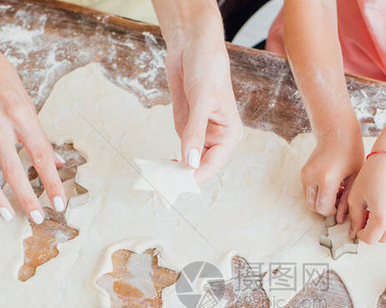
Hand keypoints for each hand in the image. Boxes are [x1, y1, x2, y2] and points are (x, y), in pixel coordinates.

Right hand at [0, 25, 65, 221]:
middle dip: (27, 198)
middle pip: (14, 170)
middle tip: (38, 218)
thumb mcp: (29, 102)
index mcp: (21, 116)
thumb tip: (56, 164)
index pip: (42, 157)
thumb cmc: (1, 76)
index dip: (52, 184)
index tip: (60, 204)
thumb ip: (40, 136)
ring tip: (6, 215)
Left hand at [162, 11, 241, 181]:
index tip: (177, 185)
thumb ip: (195, 131)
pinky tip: (158, 166)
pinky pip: (179, 149)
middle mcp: (216, 137)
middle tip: (162, 186)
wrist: (192, 44)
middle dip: (183, 176)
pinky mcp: (186, 126)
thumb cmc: (206, 66)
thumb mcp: (200, 99)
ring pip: (188, 161)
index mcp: (229, 134)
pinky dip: (170, 158)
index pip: (213, 164)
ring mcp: (200, 133)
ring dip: (175, 170)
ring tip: (157, 180)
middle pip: (200, 166)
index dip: (195, 176)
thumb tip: (189, 161)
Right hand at [301, 126, 364, 219]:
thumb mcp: (354, 178)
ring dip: (320, 201)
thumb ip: (347, 200)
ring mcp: (305, 174)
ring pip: (308, 201)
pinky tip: (330, 184)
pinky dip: (317, 193)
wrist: (337, 131)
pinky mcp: (302, 172)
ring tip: (335, 191)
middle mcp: (312, 177)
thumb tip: (340, 220)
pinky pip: (307, 192)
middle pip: (314, 207)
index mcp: (327, 179)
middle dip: (325, 208)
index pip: (323, 208)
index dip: (333, 211)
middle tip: (338, 198)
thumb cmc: (351, 153)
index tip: (341, 204)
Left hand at [347, 153, 385, 243]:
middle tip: (364, 219)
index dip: (361, 235)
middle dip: (371, 233)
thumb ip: (354, 218)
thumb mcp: (356, 197)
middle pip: (381, 239)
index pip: (369, 240)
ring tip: (374, 213)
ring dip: (382, 230)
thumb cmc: (372, 174)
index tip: (357, 227)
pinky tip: (384, 210)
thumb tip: (353, 232)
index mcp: (381, 218)